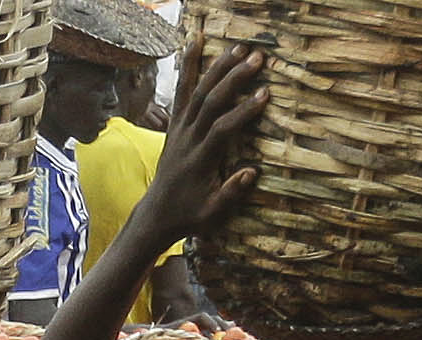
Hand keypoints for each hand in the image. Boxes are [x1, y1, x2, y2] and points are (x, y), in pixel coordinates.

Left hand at [131, 39, 264, 246]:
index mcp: (199, 160)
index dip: (243, 112)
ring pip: (197, 92)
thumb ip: (230, 194)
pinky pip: (181, 90)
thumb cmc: (189, 214)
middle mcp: (187, 139)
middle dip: (234, 78)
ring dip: (218, 67)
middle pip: (210, 102)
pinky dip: (187, 65)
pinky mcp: (175, 123)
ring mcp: (179, 128)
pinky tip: (195, 41)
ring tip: (239, 47)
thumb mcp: (211, 214)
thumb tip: (252, 172)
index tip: (265, 95)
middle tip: (257, 58)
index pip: (222, 130)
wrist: (156, 214)